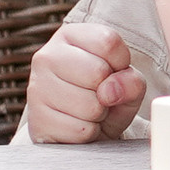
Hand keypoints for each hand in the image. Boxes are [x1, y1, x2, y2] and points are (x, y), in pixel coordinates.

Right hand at [26, 23, 145, 142]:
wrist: (80, 130)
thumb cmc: (105, 95)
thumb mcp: (128, 82)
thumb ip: (132, 80)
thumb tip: (110, 91)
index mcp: (70, 36)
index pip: (108, 41)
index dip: (122, 62)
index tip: (114, 70)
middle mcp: (47, 57)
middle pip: (97, 72)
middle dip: (109, 90)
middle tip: (100, 93)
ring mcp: (37, 88)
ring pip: (90, 105)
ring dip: (99, 114)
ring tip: (89, 109)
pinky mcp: (37, 121)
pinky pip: (81, 131)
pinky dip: (89, 133)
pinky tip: (78, 124)